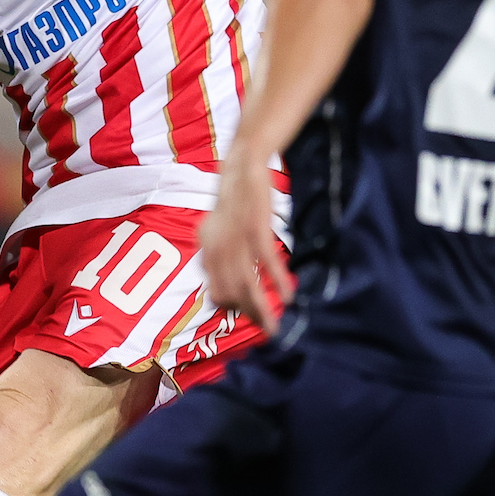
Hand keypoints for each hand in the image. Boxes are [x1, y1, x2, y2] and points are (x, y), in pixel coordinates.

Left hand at [197, 162, 293, 336]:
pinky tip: (288, 295)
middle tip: (269, 332)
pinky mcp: (254, 224)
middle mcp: (216, 247)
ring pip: (246, 281)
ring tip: (275, 327)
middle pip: (232, 292)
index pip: (216, 293)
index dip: (235, 309)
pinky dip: (277, 279)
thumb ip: (220, 258)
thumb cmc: (233, 202)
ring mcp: (234, 236)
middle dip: (251, 315)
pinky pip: (265, 259)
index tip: (254, 320)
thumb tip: (226, 287)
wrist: (242, 163)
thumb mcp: (218, 231)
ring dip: (262, 307)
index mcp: (206, 251)